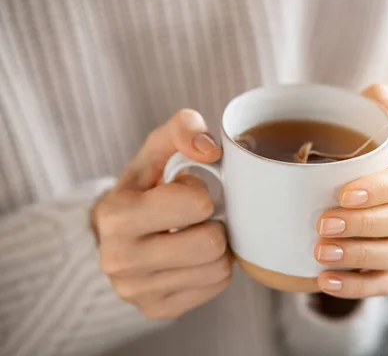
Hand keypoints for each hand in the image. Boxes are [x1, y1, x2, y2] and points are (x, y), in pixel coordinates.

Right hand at [92, 109, 231, 319]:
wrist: (115, 234)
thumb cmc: (144, 188)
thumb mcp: (156, 150)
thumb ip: (182, 129)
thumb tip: (211, 150)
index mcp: (116, 216)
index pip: (197, 204)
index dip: (198, 192)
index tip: (181, 192)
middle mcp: (120, 261)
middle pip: (211, 243)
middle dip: (211, 223)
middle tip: (194, 218)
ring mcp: (137, 293)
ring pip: (219, 268)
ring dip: (217, 246)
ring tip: (194, 234)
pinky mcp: (157, 310)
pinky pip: (217, 287)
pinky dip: (213, 268)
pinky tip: (193, 256)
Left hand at [314, 84, 387, 297]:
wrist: (342, 184)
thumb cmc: (351, 147)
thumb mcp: (361, 115)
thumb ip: (379, 100)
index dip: (379, 191)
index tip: (342, 195)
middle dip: (363, 226)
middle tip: (322, 225)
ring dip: (359, 258)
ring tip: (321, 255)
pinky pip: (385, 284)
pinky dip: (356, 287)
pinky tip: (326, 281)